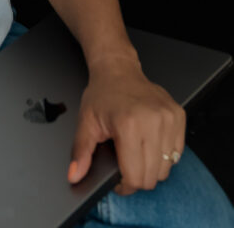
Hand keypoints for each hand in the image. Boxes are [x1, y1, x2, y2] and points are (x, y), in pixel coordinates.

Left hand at [68, 55, 185, 194]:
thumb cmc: (103, 94)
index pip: (135, 177)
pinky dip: (165, 154)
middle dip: (137, 178)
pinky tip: (150, 142)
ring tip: (137, 152)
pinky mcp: (179, 116)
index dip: (124, 184)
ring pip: (167, 167)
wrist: (118, 69)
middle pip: (152, 177)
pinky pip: (178, 152)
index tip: (119, 178)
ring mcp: (168, 118)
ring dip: (152, 167)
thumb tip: (74, 176)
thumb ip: (81, 152)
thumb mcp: (86, 122)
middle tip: (126, 164)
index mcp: (128, 125)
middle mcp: (152, 121)